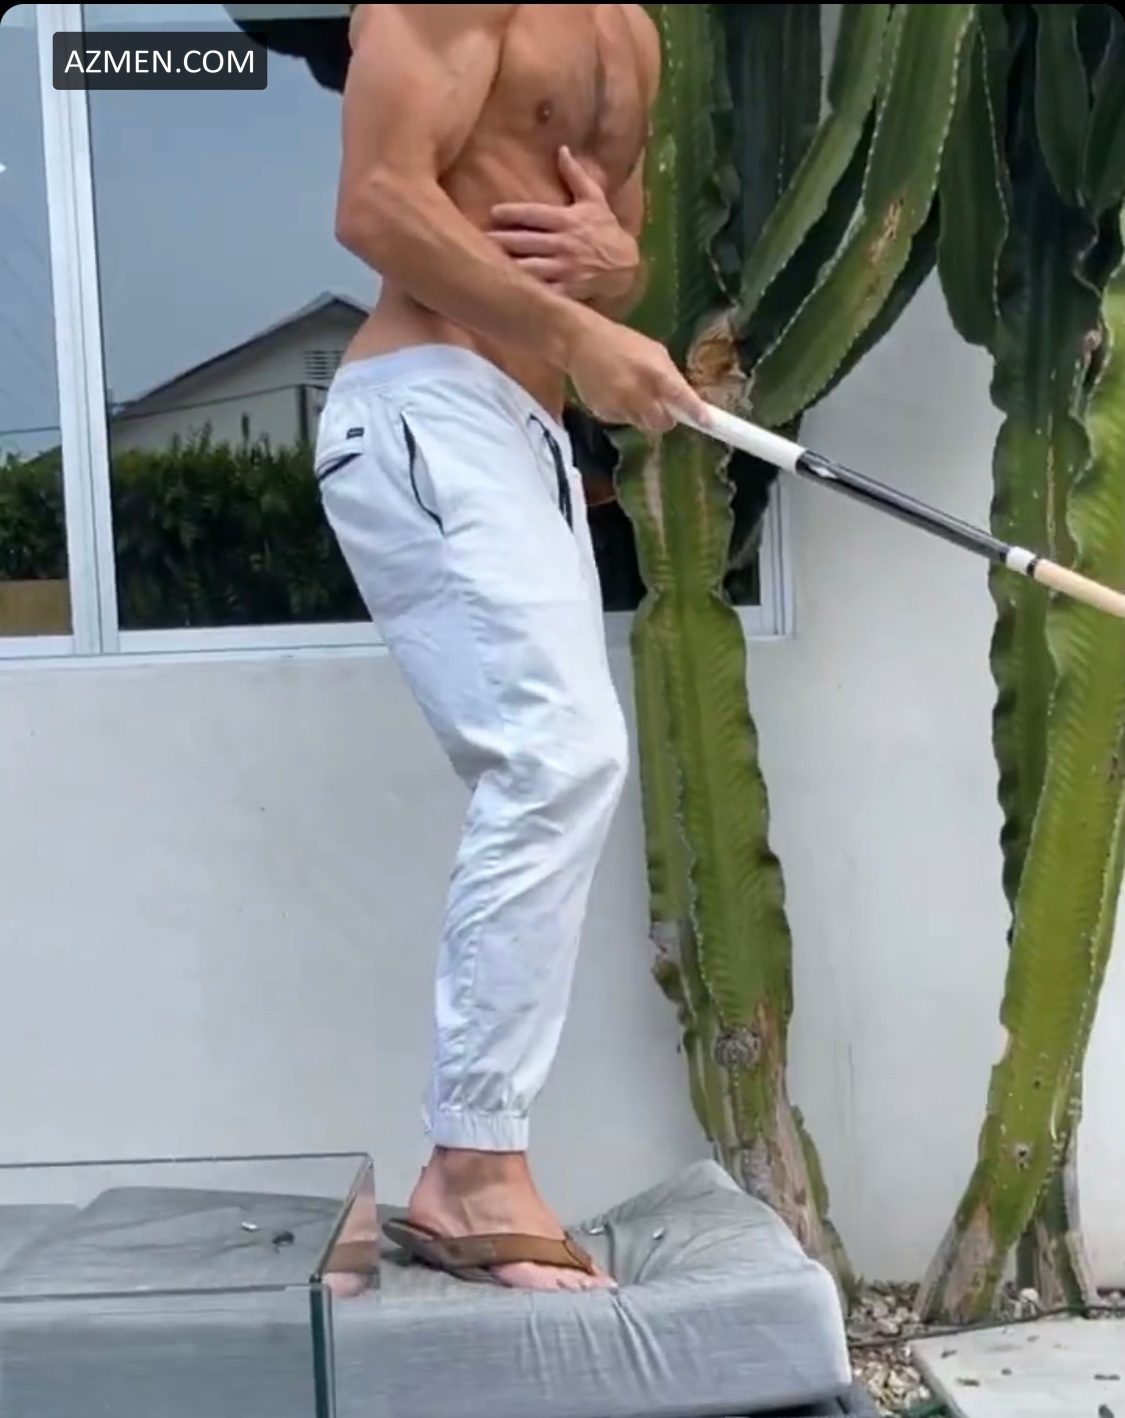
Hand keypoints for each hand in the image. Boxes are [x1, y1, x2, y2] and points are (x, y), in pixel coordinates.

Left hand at [489, 146, 639, 300]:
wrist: (627, 264)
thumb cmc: (606, 229)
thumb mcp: (594, 199)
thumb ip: (576, 175)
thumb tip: (561, 149)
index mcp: (567, 220)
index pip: (534, 214)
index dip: (512, 213)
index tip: (493, 213)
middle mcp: (564, 244)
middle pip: (525, 242)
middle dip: (501, 241)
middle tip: (480, 240)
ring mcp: (565, 269)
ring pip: (530, 268)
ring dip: (508, 267)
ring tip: (487, 265)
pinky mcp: (568, 289)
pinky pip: (543, 292)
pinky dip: (527, 293)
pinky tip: (509, 292)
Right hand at [565, 313, 710, 434]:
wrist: (578, 342)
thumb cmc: (621, 343)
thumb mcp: (653, 352)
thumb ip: (670, 377)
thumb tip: (686, 401)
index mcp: (655, 372)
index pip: (680, 397)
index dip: (695, 411)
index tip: (706, 422)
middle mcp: (638, 392)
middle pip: (662, 423)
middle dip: (664, 417)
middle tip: (659, 405)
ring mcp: (619, 405)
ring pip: (642, 424)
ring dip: (642, 414)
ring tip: (631, 392)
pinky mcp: (603, 413)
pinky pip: (622, 421)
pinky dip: (623, 412)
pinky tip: (614, 393)